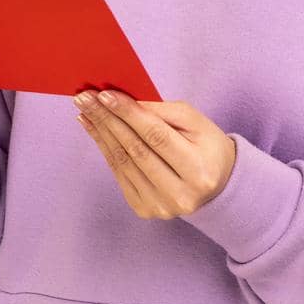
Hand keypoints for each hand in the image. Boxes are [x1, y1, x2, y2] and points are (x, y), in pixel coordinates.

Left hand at [72, 89, 237, 218]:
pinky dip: (104, 149)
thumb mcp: (195, 122)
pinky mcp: (145, 210)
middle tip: (84, 98)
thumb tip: (123, 103)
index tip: (104, 94)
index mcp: (198, 169)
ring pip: (122, 162)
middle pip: (135, 149)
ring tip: (84, 110)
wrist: (218, 185)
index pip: (156, 136)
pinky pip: (119, 174)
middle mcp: (180, 193)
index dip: (128, 114)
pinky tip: (94, 129)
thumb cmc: (206, 146)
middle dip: (106, 119)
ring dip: (100, 132)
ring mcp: (160, 206)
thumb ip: (161, 111)